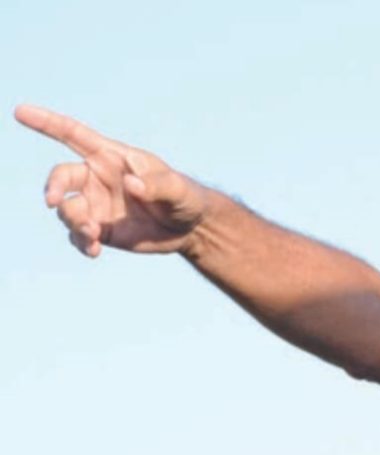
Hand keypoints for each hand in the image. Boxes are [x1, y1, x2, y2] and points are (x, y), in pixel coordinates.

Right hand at [15, 105, 209, 257]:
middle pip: (61, 177)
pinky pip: (78, 236)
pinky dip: (81, 243)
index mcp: (112, 157)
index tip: (20, 111)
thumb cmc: (186, 197)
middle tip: (54, 202)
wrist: (191, 228)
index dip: (46, 122)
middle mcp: (97, 178)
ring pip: (67, 209)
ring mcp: (96, 205)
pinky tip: (94, 251)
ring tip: (93, 234)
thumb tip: (132, 184)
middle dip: (53, 187)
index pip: (74, 135)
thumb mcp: (178, 189)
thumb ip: (157, 185)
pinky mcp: (100, 230)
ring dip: (74, 221)